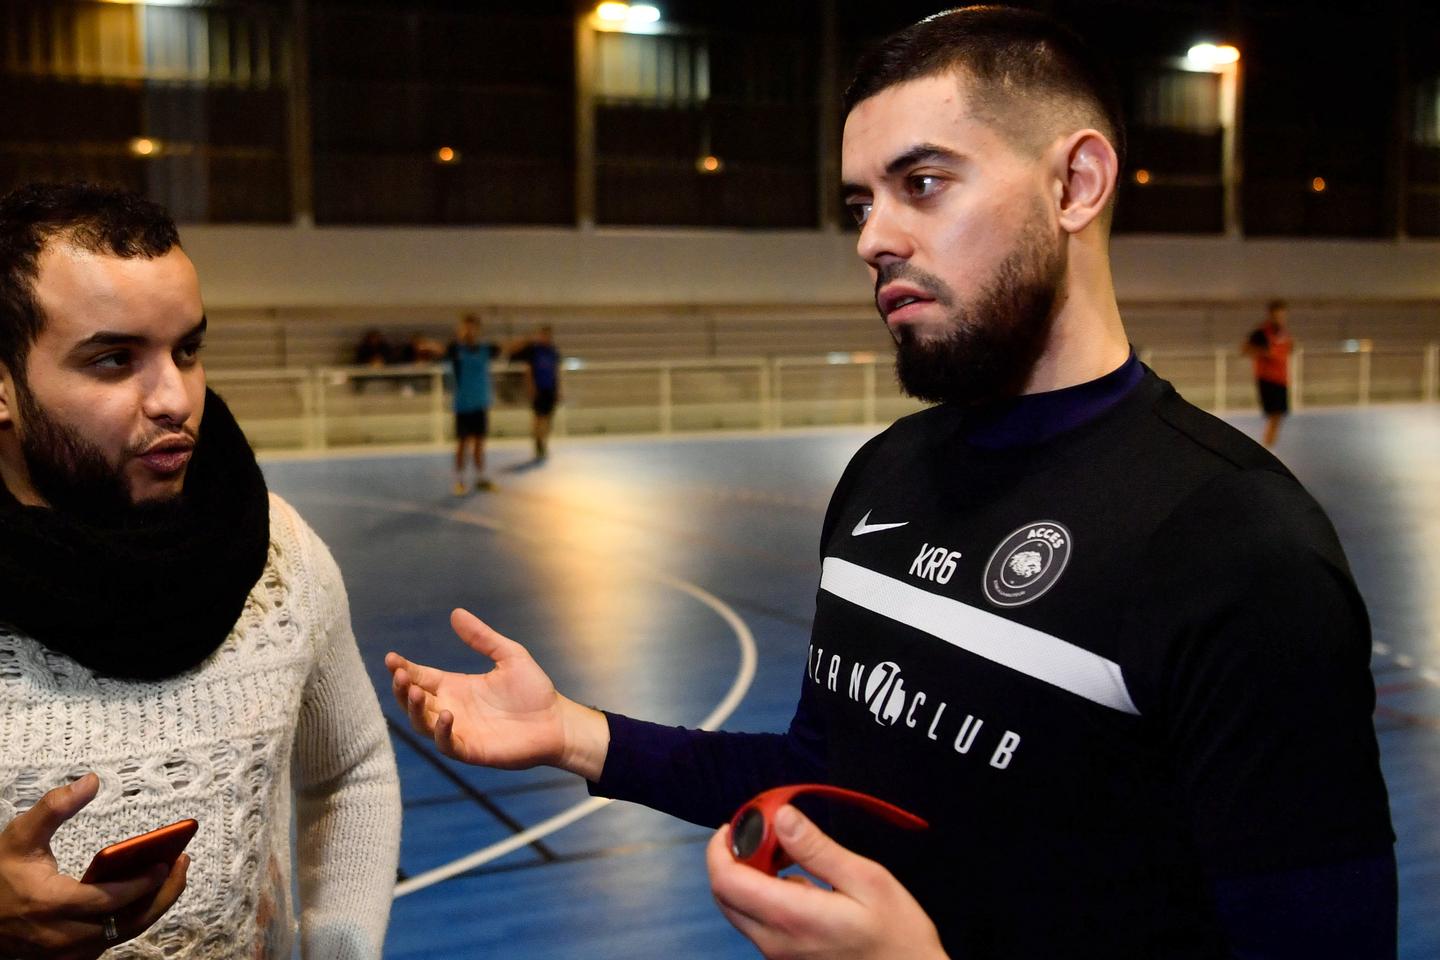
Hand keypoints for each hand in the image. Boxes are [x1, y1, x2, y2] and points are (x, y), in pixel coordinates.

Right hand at [0, 774, 189, 959]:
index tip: (167, 862)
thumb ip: (54, 807)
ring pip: (124, 934)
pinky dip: (134, 918)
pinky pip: (113, 940)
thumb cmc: (0, 876)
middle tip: (182, 866)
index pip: (109, 901)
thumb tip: (91, 780)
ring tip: (173, 875)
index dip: (141, 884)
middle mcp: (63, 936)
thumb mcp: (20, 836)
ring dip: (153, 906)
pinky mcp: (70, 956)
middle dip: (162, 894)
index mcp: (52, 905)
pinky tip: (148, 893)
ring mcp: (67, 951)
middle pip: (128, 923)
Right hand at [385, 608, 608, 778]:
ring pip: (423, 724)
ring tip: (418, 692)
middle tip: (401, 674)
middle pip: (414, 701)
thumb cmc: (533, 690)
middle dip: (403, 689)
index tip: (391, 658)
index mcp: (456, 686)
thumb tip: (456, 613)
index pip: (422, 676)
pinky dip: (442, 731)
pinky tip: (448, 715)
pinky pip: (447, 744)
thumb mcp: (509, 655)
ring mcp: (459, 730)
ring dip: (416, 709)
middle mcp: (452, 708)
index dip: (404, 669)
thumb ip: (482, 638)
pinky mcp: (471, 749)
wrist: (557, 721)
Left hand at [706, 805, 946, 959]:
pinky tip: (798, 882)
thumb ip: (817, 848)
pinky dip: (762, 896)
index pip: (726, 881)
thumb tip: (781, 816)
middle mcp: (774, 941)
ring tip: (784, 853)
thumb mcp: (866, 880)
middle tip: (761, 832)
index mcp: (791, 917)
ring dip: (747, 876)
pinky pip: (758, 923)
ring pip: (739, 910)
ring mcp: (778, 955)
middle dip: (732, 858)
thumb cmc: (897, 933)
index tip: (738, 823)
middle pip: (725, 895)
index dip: (721, 847)